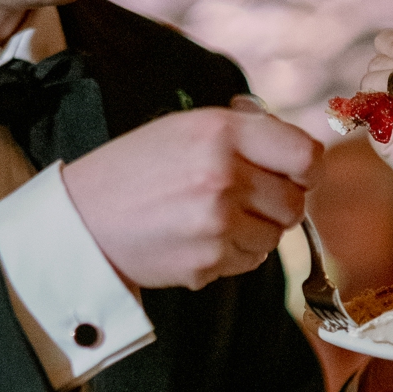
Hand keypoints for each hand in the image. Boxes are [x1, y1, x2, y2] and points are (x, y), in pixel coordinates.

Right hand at [62, 98, 320, 289]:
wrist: (85, 219)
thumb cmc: (137, 171)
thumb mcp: (186, 129)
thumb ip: (246, 135)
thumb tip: (304, 152)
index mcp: (221, 132)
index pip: (305, 155)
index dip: (308, 169)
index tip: (299, 175)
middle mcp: (225, 175)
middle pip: (295, 203)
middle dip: (278, 204)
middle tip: (245, 199)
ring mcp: (218, 223)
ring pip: (275, 237)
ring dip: (255, 231)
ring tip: (213, 219)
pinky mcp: (209, 261)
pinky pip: (251, 262)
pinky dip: (234, 254)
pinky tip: (199, 239)